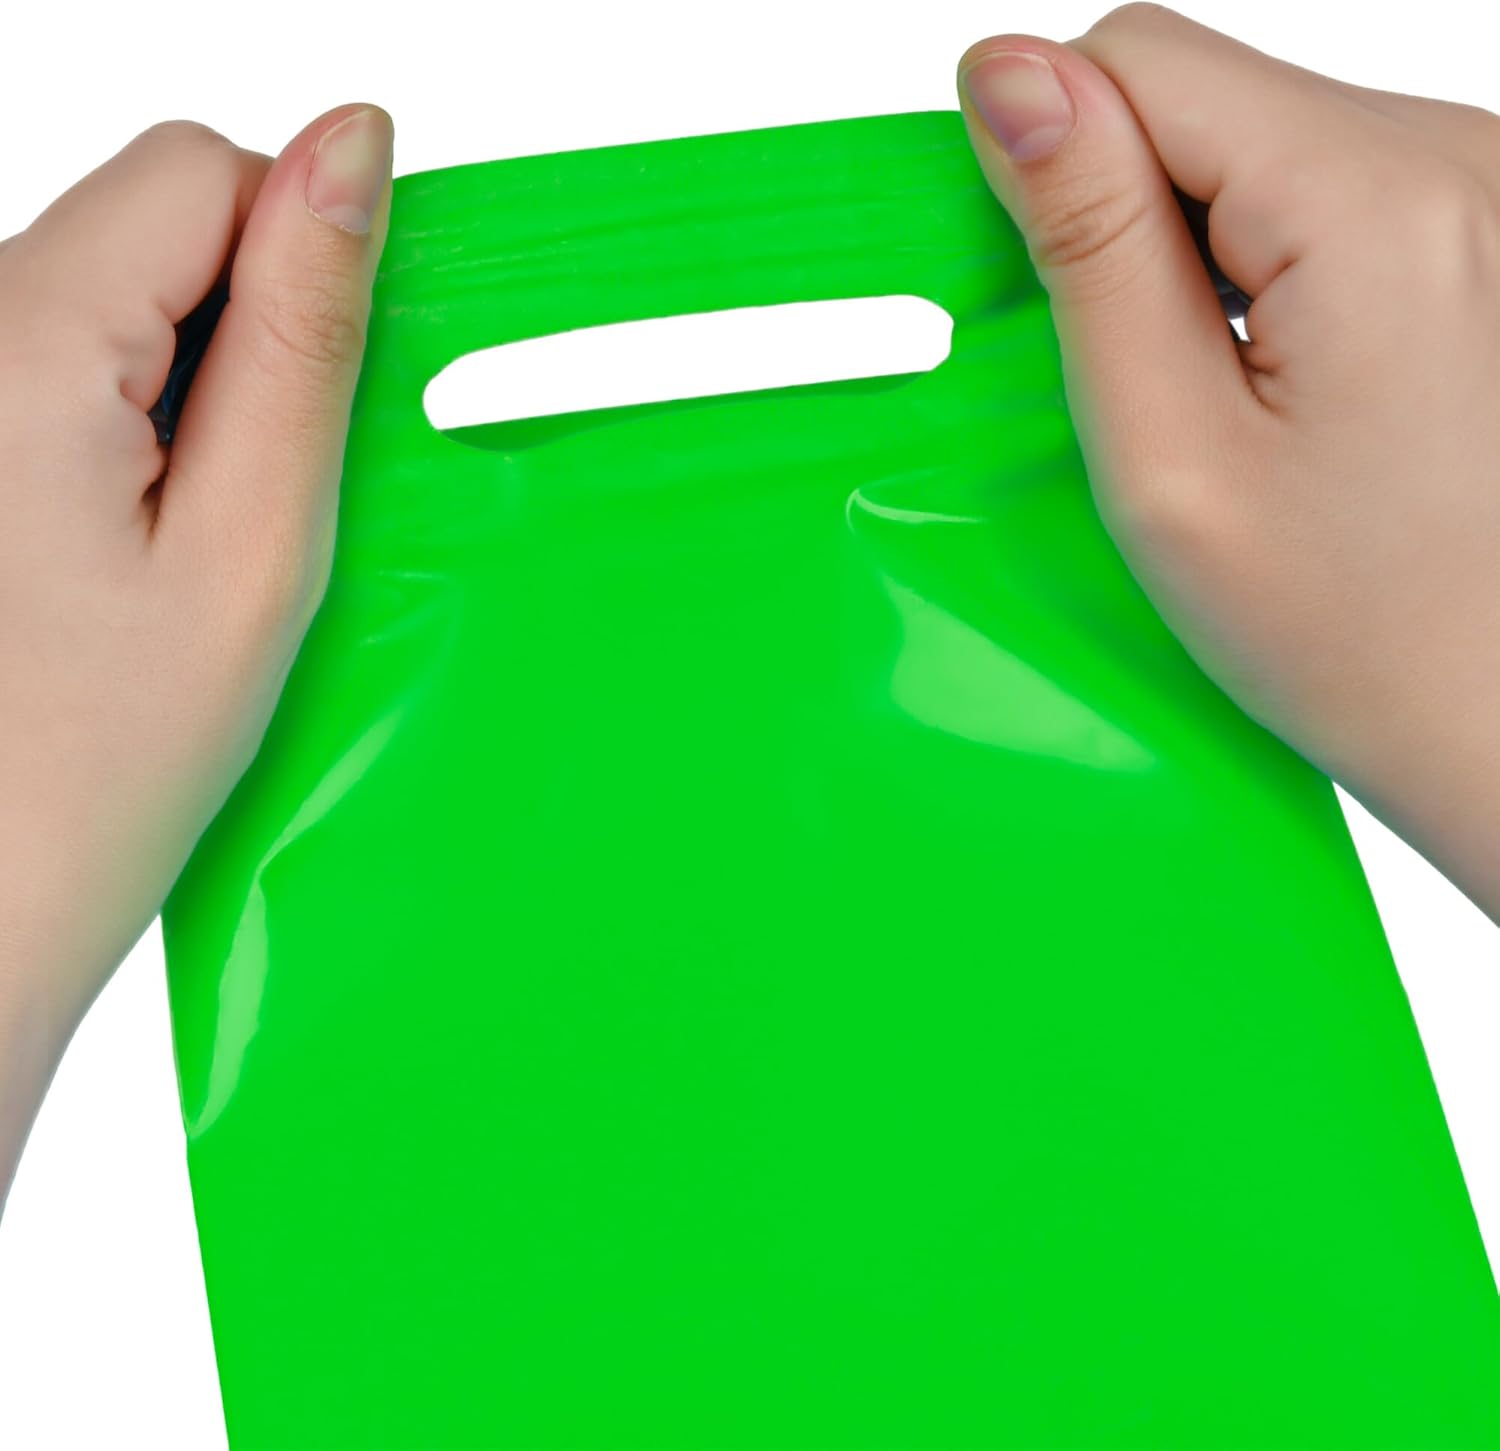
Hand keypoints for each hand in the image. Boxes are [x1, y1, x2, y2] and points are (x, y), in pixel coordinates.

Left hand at [0, 105, 393, 1206]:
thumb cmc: (94, 769)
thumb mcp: (247, 549)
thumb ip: (304, 338)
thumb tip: (349, 149)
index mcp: (18, 341)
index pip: (200, 169)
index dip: (305, 254)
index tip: (340, 385)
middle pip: (154, 220)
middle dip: (250, 324)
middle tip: (268, 492)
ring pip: (118, 291)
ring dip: (198, 383)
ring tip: (198, 531)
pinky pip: (70, 359)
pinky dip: (141, 420)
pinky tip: (146, 534)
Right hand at [956, 5, 1499, 921]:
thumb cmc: (1359, 630)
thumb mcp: (1170, 454)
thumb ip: (1090, 246)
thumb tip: (1010, 80)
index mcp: (1376, 201)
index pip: (1136, 57)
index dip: (1044, 156)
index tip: (1037, 291)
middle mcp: (1463, 158)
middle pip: (1204, 98)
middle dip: (1127, 218)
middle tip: (1138, 384)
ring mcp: (1491, 189)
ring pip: (1261, 146)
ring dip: (1198, 255)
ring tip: (1223, 404)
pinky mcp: (1490, 230)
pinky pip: (1329, 196)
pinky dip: (1268, 273)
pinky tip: (1282, 387)